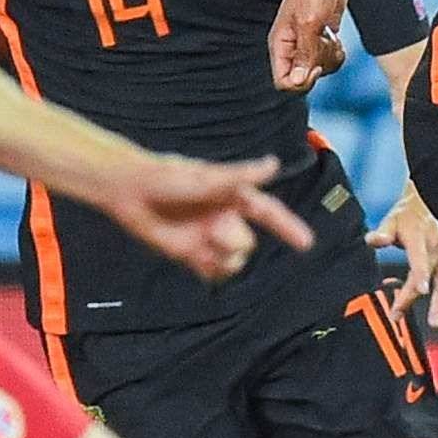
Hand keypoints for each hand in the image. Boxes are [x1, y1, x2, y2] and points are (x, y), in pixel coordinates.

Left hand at [95, 152, 314, 282]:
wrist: (130, 190)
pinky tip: (194, 257)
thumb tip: (273, 164)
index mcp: (234, 197)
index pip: (269, 214)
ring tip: (200, 245)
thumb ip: (240, 175)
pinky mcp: (191, 254)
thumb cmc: (169, 176)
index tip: (307, 244)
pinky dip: (208, 270)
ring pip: (232, 262)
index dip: (289, 228)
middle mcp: (225, 219)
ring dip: (221, 259)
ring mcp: (208, 238)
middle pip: (246, 245)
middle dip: (233, 241)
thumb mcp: (206, 177)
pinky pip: (212, 273)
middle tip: (211, 231)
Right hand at [269, 0, 353, 91]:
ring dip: (328, 57)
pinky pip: (328, 59)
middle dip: (318, 66)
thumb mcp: (310, 22)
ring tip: (329, 36)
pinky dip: (335, 52)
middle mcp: (291, 46)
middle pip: (303, 78)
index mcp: (280, 43)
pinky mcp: (320, 38)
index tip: (314, 64)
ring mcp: (306, 43)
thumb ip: (304, 53)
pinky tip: (334, 35)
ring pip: (317, 70)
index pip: (283, 81)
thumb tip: (298, 81)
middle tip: (323, 44)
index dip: (300, 81)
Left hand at [369, 186, 437, 327]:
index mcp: (420, 237)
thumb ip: (383, 233)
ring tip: (436, 321)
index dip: (421, 274)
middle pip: (432, 275)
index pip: (420, 258)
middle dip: (420, 295)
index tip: (420, 291)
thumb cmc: (406, 217)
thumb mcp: (391, 221)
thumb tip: (371, 239)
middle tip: (407, 314)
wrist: (427, 202)